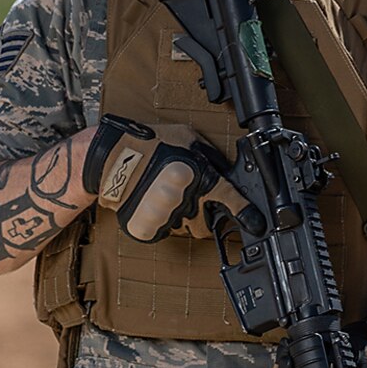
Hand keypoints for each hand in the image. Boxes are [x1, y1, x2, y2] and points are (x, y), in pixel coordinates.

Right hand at [91, 118, 241, 240]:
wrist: (110, 160)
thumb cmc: (148, 144)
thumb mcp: (187, 137)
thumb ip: (209, 156)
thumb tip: (223, 170)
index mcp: (202, 177)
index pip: (232, 200)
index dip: (246, 215)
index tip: (256, 225)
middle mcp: (190, 200)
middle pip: (207, 224)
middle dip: (203, 218)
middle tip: (190, 200)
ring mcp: (171, 217)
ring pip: (185, 227)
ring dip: (181, 217)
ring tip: (164, 195)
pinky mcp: (152, 228)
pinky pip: (166, 229)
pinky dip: (162, 220)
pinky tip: (152, 202)